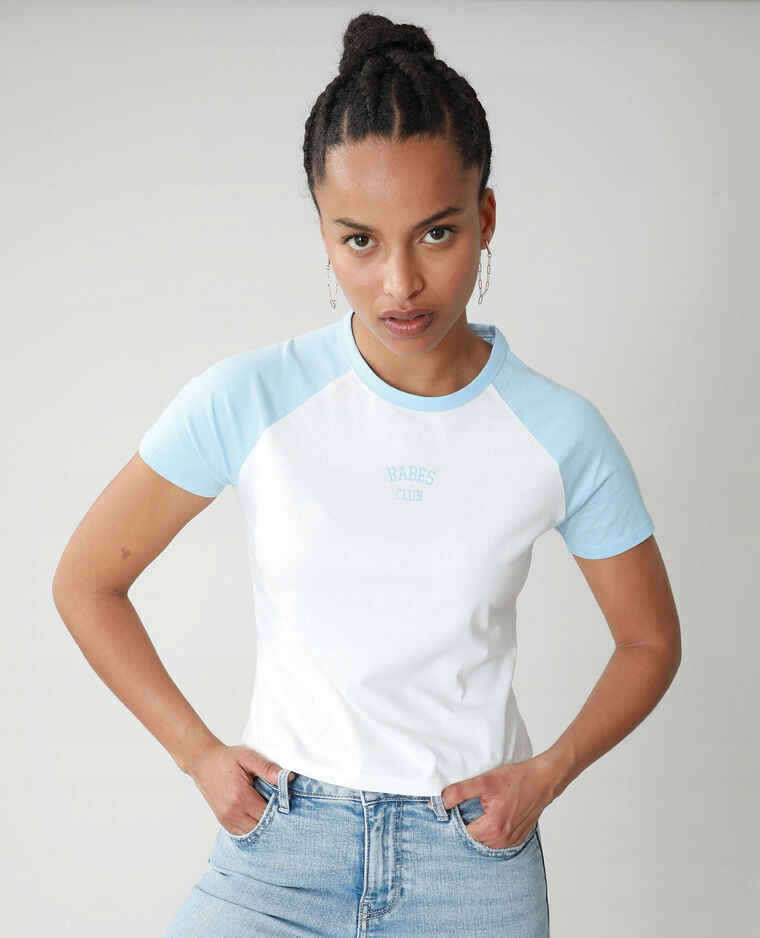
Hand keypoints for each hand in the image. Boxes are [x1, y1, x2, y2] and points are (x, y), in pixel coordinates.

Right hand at [188, 741, 293, 835]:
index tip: (287, 802)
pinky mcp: (223, 821)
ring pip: (251, 833)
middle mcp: (232, 811)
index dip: (280, 809)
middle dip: (273, 819)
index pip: (267, 813)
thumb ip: (267, 768)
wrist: (203, 763)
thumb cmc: (225, 759)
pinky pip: (241, 833)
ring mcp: (226, 818)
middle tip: (281, 809)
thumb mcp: (248, 757)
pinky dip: (252, 829)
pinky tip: (259, 818)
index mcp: (240, 796)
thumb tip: (288, 777)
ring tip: (270, 813)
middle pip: (260, 826)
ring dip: (263, 826)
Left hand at [440, 756, 558, 848]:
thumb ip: (459, 792)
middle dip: (467, 825)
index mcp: (492, 828)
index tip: (454, 809)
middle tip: (467, 808)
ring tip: (480, 811)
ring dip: (480, 829)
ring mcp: (512, 841)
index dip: (456, 820)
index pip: (463, 833)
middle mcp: (503, 840)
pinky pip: (498, 840)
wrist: (542, 780)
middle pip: (474, 839)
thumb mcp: (484, 781)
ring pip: (486, 841)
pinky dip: (492, 831)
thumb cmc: (516, 779)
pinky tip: (492, 816)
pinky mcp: (518, 838)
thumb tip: (440, 802)